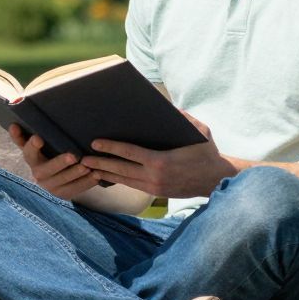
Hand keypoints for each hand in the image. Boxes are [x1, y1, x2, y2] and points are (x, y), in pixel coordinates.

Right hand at [7, 123, 103, 201]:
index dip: (32, 146)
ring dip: (75, 174)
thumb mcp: (35, 147)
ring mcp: (49, 187)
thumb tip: (13, 125)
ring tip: (87, 167)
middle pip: (46, 170)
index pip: (28, 152)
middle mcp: (38, 175)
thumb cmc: (46, 155)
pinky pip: (74, 190)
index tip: (38, 138)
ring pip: (62, 182)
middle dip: (59, 163)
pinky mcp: (62, 195)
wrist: (54, 178)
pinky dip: (86, 183)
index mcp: (32, 159)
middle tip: (73, 156)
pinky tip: (96, 176)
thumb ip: (24, 137)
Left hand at [80, 107, 233, 196]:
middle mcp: (155, 177)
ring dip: (104, 174)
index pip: (129, 153)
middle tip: (82, 158)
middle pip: (120, 169)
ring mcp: (155, 187)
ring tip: (88, 168)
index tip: (95, 142)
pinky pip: (132, 185)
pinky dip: (118, 180)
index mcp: (161, 161)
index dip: (110, 147)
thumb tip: (166, 106)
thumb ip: (183, 118)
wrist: (217, 180)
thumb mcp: (200, 131)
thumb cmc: (208, 153)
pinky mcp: (157, 193)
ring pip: (124, 180)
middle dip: (100, 163)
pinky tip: (106, 175)